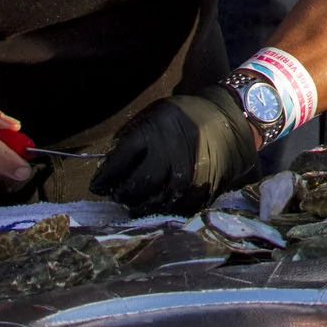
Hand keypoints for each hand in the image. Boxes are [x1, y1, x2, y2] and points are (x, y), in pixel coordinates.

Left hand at [91, 90, 256, 215]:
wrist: (229, 119)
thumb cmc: (185, 116)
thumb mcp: (154, 115)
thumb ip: (129, 138)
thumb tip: (107, 167)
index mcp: (152, 135)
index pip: (116, 166)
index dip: (103, 179)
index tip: (97, 185)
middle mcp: (169, 159)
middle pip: (133, 190)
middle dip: (122, 194)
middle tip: (119, 193)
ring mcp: (186, 179)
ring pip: (152, 204)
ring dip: (140, 204)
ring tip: (138, 198)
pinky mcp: (201, 193)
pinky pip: (173, 211)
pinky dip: (162, 209)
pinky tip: (159, 200)